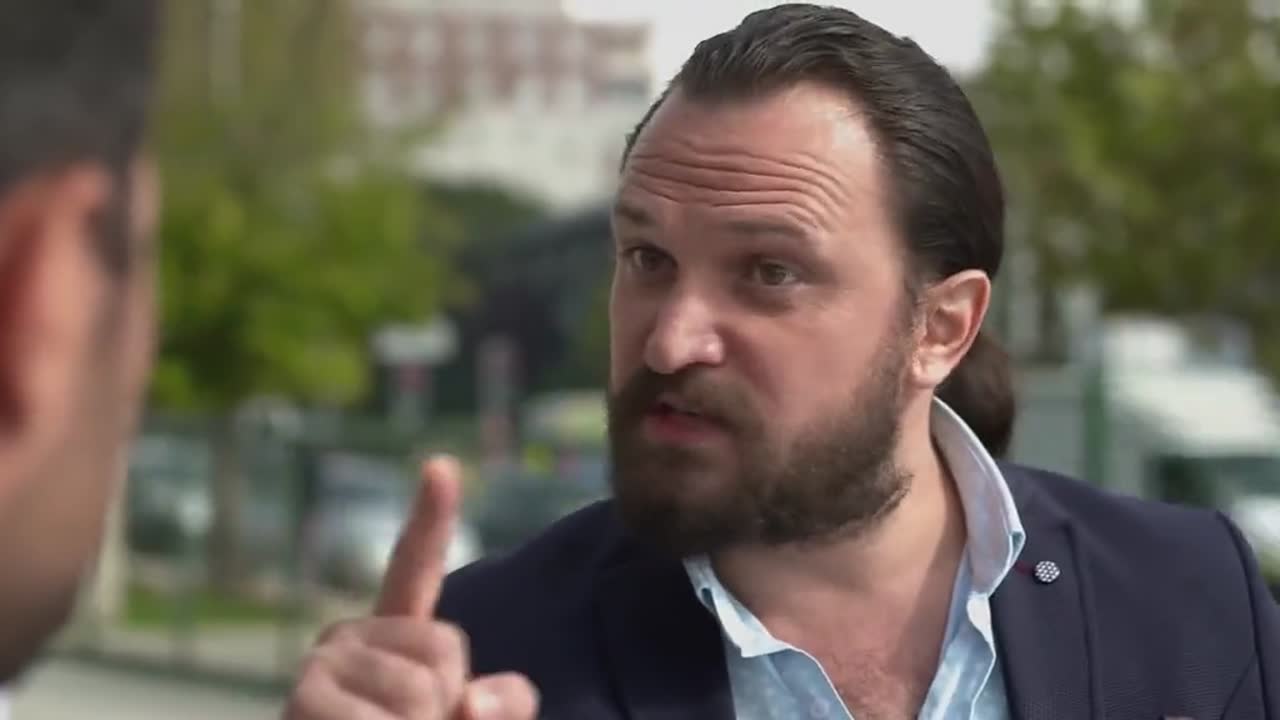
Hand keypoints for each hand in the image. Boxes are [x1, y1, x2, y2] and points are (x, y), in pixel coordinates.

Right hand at [284, 456, 538, 719]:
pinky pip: (389, 718)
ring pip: (425, 691)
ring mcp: (320, 669)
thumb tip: (476, 700)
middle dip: (449, 707)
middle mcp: (345, 641)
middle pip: (446, 648)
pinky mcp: (303, 702)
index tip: (442, 466)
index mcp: (389, 643)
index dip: (430, 519)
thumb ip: (495, 708)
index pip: (413, 572)